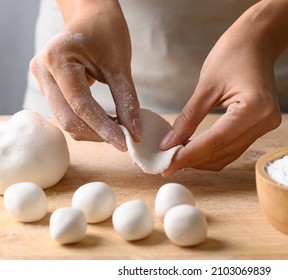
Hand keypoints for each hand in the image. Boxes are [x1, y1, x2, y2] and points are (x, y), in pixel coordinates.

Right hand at [30, 0, 140, 150]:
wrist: (92, 16)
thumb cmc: (107, 32)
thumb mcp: (120, 66)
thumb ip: (126, 101)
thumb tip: (134, 132)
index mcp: (57, 59)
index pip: (81, 105)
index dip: (103, 128)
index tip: (125, 143)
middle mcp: (42, 70)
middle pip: (68, 117)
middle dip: (97, 133)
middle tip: (124, 139)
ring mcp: (41, 79)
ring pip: (65, 119)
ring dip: (92, 130)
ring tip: (118, 130)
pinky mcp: (48, 86)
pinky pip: (66, 112)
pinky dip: (87, 122)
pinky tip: (106, 122)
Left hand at [160, 7, 281, 174]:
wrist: (257, 42)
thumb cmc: (233, 54)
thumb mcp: (206, 85)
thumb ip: (188, 118)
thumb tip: (169, 144)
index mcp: (254, 108)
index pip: (216, 141)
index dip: (189, 155)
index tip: (167, 165)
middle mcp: (265, 121)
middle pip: (223, 152)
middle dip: (193, 160)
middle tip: (168, 163)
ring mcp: (266, 126)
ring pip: (229, 155)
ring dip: (203, 159)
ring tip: (177, 157)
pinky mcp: (261, 127)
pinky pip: (234, 147)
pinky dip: (213, 151)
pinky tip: (195, 149)